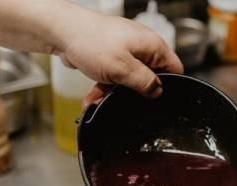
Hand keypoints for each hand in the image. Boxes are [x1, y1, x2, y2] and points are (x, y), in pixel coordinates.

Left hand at [54, 9, 182, 106]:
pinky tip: (93, 97)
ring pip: (129, 81)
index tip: (155, 100)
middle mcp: (142, 47)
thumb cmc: (90, 41)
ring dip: (114, 94)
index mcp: (152, 46)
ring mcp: (126, 52)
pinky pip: (114, 78)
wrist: (62, 33)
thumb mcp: (122, 68)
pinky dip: (104, 88)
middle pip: (150, 78)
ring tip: (100, 100)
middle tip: (122, 100)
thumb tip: (158, 92)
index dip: (168, 87)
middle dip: (134, 94)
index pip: (174, 69)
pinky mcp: (111, 57)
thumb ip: (144, 82)